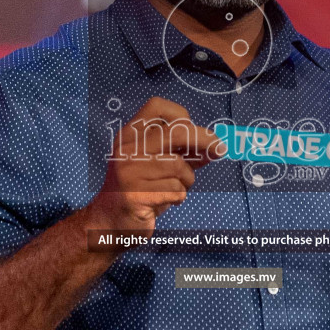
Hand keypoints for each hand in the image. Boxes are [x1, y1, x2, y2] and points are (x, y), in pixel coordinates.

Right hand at [86, 98, 223, 233]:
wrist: (109, 223)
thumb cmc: (139, 190)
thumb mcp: (156, 164)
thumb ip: (181, 152)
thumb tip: (214, 146)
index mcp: (129, 135)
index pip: (157, 107)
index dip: (182, 115)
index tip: (194, 129)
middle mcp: (127, 149)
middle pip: (176, 132)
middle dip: (203, 139)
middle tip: (220, 149)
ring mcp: (129, 172)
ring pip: (179, 167)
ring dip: (187, 181)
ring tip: (174, 189)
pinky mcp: (136, 195)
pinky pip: (175, 190)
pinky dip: (178, 197)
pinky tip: (166, 202)